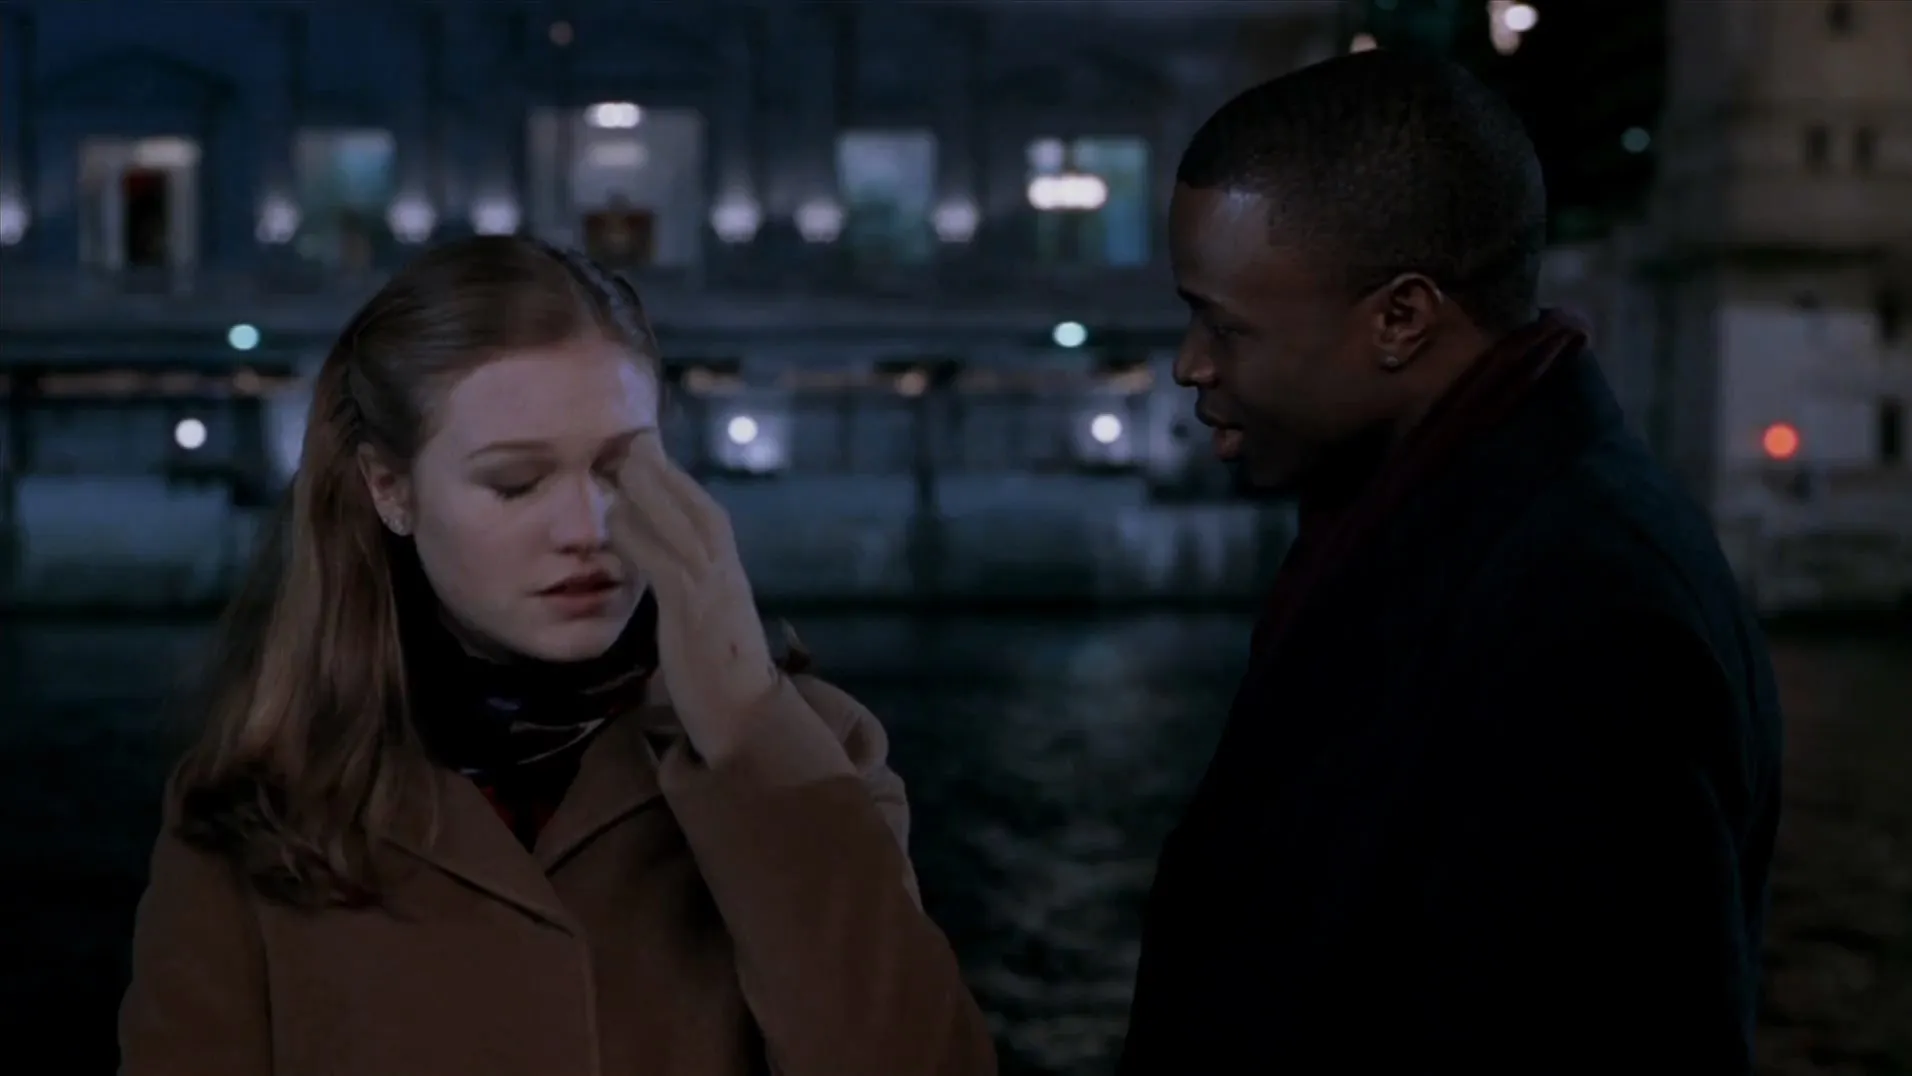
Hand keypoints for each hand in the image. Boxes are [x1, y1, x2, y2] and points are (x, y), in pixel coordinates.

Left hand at [610, 432, 777, 762]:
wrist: (744, 714)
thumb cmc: (719, 670)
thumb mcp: (705, 614)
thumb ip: (687, 581)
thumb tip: (656, 552)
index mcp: (728, 567)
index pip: (701, 508)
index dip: (672, 478)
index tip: (643, 450)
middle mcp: (724, 567)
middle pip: (692, 501)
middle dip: (660, 469)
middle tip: (628, 437)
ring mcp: (711, 586)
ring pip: (679, 522)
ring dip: (647, 491)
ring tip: (616, 463)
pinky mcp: (692, 609)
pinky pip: (663, 561)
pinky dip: (639, 536)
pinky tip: (615, 519)